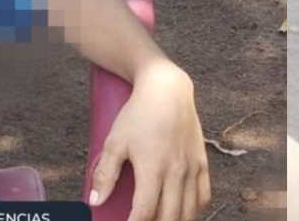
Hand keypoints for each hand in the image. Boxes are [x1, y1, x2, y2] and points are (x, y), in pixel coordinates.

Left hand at [90, 61, 210, 220]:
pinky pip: (204, 195)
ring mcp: (192, 169)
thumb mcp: (114, 141)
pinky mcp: (202, 163)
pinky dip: (193, 209)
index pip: (144, 211)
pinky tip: (181, 210)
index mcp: (152, 169)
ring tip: (159, 220)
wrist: (167, 90)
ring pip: (189, 211)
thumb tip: (94, 201)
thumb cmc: (137, 115)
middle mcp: (176, 172)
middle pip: (169, 216)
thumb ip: (105, 174)